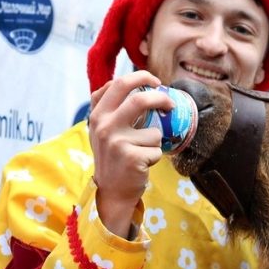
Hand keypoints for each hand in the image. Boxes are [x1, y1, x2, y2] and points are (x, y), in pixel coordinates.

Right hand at [87, 70, 174, 237]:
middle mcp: (104, 125)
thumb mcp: (103, 130)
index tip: (155, 82)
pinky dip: (155, 158)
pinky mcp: (131, 157)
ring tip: (142, 152)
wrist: (111, 191)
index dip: (140, 77)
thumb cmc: (113, 158)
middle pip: (139, 99)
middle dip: (160, 98)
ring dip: (155, 143)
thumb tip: (141, 86)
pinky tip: (142, 164)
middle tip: (170, 103)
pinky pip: (157, 150)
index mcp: (97, 114)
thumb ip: (113, 108)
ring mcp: (117, 141)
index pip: (119, 84)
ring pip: (154, 132)